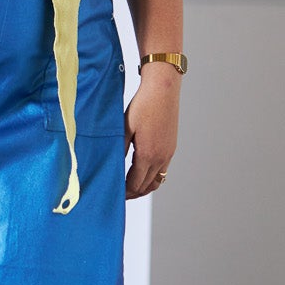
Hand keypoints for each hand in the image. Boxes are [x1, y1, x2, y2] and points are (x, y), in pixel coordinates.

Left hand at [124, 66, 178, 198]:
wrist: (163, 89)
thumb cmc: (143, 105)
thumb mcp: (125, 127)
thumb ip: (119, 149)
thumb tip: (112, 166)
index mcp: (147, 155)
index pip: (135, 184)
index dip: (124, 193)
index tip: (114, 195)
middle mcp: (161, 158)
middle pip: (146, 186)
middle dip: (133, 193)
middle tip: (120, 195)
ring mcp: (168, 153)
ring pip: (157, 181)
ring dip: (144, 187)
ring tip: (132, 189)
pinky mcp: (171, 147)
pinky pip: (163, 170)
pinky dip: (153, 177)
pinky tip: (143, 172)